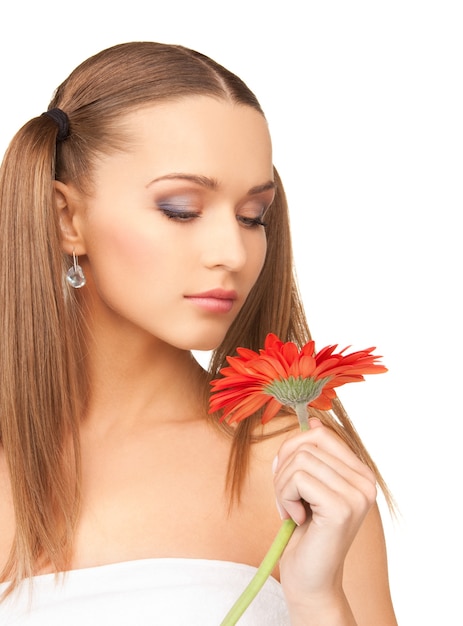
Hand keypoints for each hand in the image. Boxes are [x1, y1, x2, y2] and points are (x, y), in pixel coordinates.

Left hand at [274, 418, 376, 613]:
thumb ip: (311, 454)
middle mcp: (365, 481)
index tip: (287, 477)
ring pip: (299, 460)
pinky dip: (284, 498)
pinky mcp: (341, 508)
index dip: (293, 448)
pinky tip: (296, 519)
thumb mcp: (307, 484)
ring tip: (291, 510)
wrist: (309, 578)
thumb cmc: (304, 530)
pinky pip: (297, 479)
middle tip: (286, 496)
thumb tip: (311, 420)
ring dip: (281, 486)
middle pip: (307, 443)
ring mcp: (357, 494)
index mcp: (360, 472)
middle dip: (283, 468)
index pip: (320, 433)